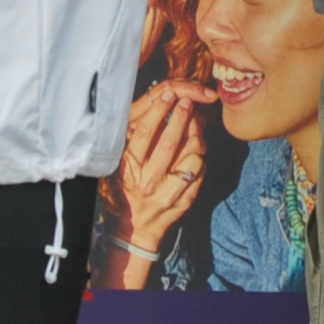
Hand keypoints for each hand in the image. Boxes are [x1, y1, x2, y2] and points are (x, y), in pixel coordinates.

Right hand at [101, 80, 208, 287]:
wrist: (136, 228)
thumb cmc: (128, 190)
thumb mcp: (123, 167)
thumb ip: (134, 144)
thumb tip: (155, 111)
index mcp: (129, 168)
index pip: (144, 134)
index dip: (157, 111)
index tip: (168, 95)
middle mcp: (147, 180)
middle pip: (169, 142)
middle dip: (181, 118)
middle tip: (187, 103)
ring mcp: (167, 193)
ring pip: (191, 156)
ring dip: (196, 139)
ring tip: (194, 131)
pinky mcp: (184, 201)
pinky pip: (200, 172)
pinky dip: (200, 159)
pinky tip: (195, 155)